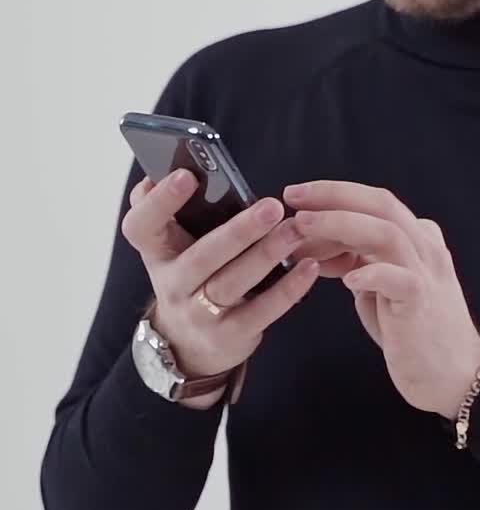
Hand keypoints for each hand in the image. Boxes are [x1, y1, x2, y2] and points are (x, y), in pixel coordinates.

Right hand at [120, 170, 320, 407]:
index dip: (160, 202)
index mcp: (157, 252)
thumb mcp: (174, 245)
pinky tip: (309, 267)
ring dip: (266, 255)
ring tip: (296, 231)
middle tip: (272, 206)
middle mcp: (172, 283)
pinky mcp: (229, 335)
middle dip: (238, 231)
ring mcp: (198, 314)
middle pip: (201, 257)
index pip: (141, 226)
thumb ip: (175, 210)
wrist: (190, 344)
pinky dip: (288, 289)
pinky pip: (261, 312)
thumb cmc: (192, 275)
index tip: (187, 175)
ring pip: (231, 283)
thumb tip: (177, 165)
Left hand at [284, 181, 479, 417]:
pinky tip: (347, 278)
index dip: (336, 194)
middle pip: (382, 205)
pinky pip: (400, 280)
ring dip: (342, 224)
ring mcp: (427, 274)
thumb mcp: (383, 289)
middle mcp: (425, 249)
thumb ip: (363, 264)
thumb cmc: (415, 334)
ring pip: (388, 233)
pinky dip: (372, 272)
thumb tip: (322, 249)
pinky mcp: (422, 304)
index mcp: (417, 241)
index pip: (376, 203)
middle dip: (334, 195)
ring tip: (305, 225)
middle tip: (294, 196)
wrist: (455, 376)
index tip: (298, 196)